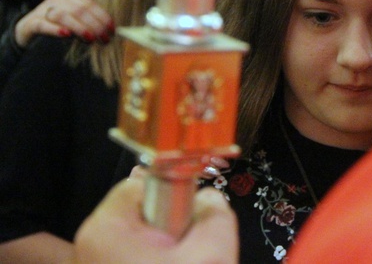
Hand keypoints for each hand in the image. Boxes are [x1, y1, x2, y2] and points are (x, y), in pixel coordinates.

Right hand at [14, 0, 113, 47]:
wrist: (28, 27)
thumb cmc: (57, 21)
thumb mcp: (75, 14)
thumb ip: (90, 10)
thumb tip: (111, 8)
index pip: (89, 4)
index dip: (103, 16)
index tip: (112, 29)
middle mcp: (56, 0)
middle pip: (79, 10)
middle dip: (95, 25)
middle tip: (104, 39)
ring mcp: (43, 11)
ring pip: (62, 16)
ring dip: (79, 27)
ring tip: (90, 39)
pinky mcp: (32, 23)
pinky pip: (43, 24)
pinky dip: (55, 29)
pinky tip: (66, 35)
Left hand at [71, 177, 237, 263]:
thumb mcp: (212, 254)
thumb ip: (216, 212)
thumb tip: (209, 200)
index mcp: (106, 229)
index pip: (142, 181)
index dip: (175, 191)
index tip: (193, 214)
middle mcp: (90, 246)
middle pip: (143, 210)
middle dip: (173, 224)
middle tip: (191, 251)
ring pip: (142, 238)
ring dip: (168, 249)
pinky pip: (135, 258)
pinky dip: (157, 262)